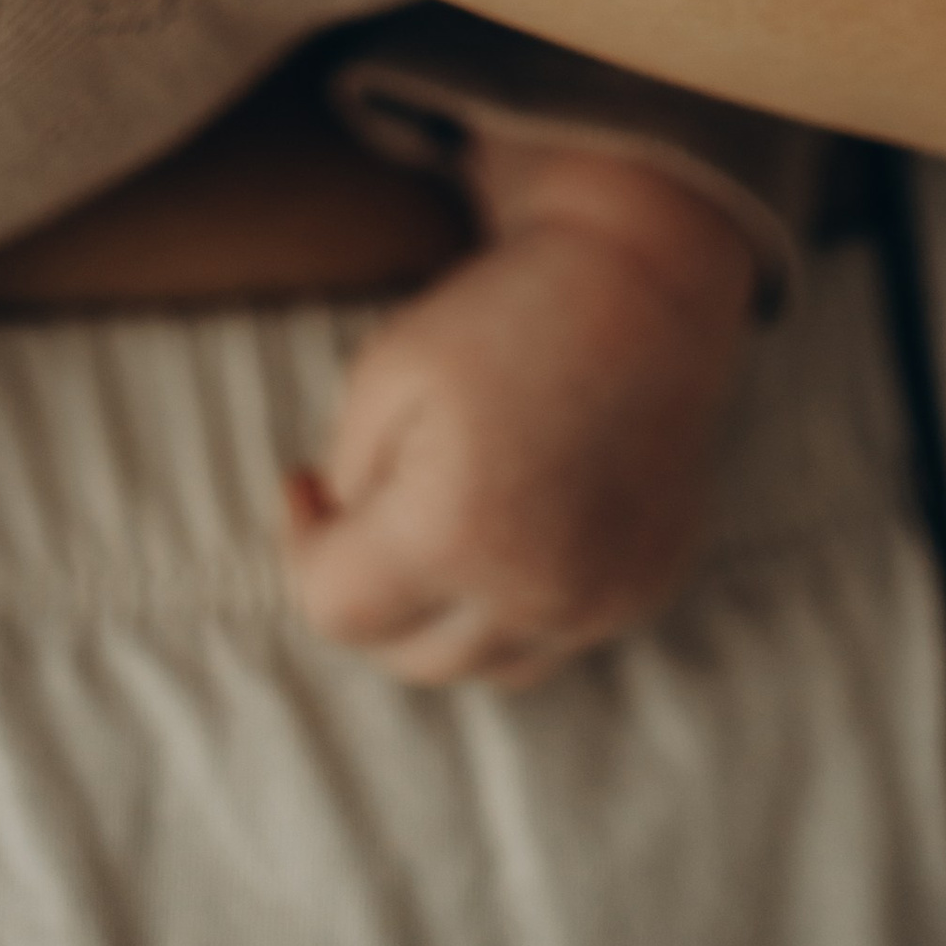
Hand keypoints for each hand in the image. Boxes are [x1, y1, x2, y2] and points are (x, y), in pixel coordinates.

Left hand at [280, 149, 756, 689]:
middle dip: (368, 586)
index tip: (304, 484)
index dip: (301, 545)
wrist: (643, 283)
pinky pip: (551, 637)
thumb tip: (341, 547)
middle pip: (402, 654)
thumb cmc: (502, 316)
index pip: (332, 609)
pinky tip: (508, 523)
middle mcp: (538, 591)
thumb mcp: (384, 373)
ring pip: (479, 663)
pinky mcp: (643, 589)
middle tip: (366, 502)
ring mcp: (601, 600)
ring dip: (438, 611)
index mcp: (458, 534)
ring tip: (434, 519)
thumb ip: (345, 483)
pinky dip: (514, 601)